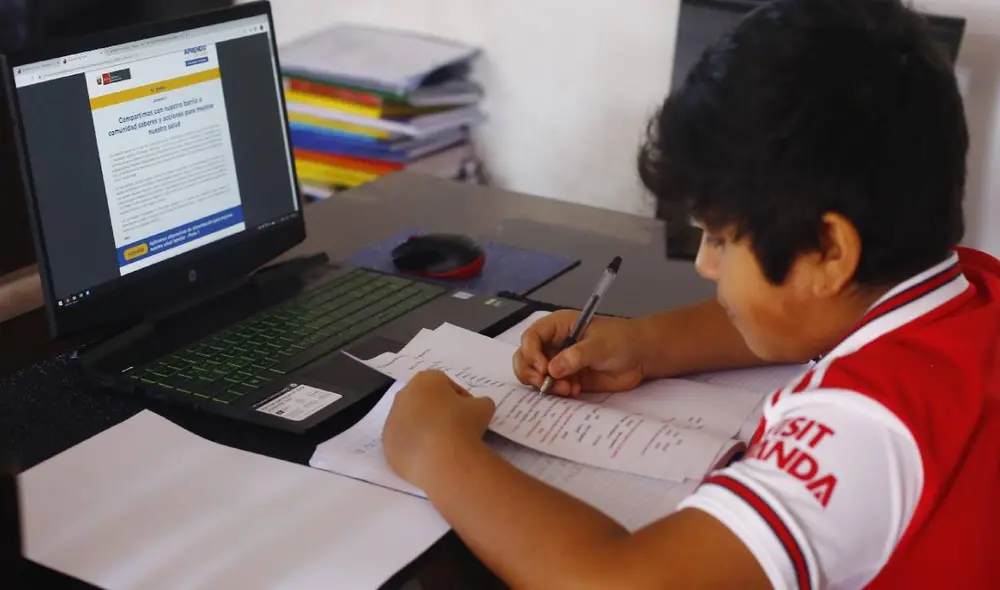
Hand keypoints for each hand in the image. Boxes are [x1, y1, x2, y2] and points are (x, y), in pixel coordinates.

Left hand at [382, 370, 495, 485]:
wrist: (442, 458)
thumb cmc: (463, 424)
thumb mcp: (484, 406)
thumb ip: (479, 402)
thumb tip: (476, 407)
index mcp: (425, 380)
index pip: (444, 383)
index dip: (459, 397)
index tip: (470, 412)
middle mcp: (403, 395)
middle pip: (423, 400)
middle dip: (438, 410)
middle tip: (456, 427)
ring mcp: (392, 421)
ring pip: (411, 421)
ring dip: (424, 429)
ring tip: (443, 445)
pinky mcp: (388, 445)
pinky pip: (404, 443)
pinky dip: (415, 448)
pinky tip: (430, 457)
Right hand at [512, 310, 648, 396]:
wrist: (642, 357)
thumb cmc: (622, 340)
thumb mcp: (600, 344)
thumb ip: (577, 355)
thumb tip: (553, 369)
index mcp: (558, 326)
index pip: (531, 337)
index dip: (531, 353)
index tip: (543, 368)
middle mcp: (554, 344)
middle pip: (525, 357)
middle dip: (530, 371)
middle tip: (543, 383)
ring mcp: (559, 363)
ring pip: (536, 375)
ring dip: (545, 385)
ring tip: (565, 388)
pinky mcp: (568, 379)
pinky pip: (552, 388)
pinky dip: (557, 392)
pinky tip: (574, 390)